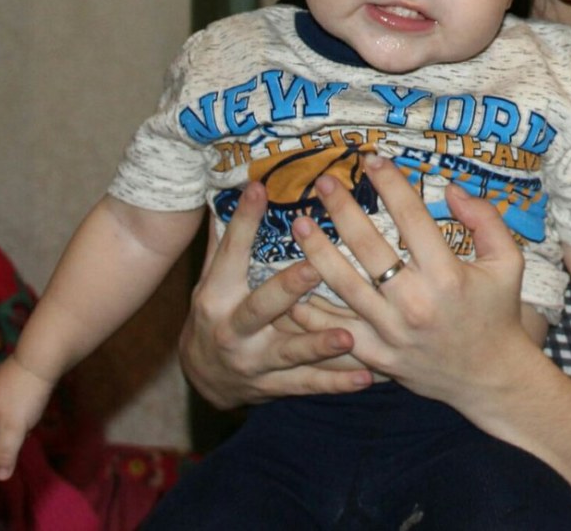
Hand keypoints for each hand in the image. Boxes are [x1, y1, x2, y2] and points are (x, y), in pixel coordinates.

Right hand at [0, 357, 53, 479]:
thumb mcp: (14, 428)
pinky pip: (4, 412)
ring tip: (27, 409)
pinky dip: (17, 412)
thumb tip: (1, 478)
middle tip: (24, 419)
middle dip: (10, 434)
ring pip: (0, 425)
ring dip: (16, 424)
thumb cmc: (24, 395)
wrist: (40, 360)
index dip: (5, 446)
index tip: (19, 431)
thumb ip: (5, 454)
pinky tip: (27, 402)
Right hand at [179, 181, 372, 408]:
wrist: (203, 379)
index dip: (243, 220)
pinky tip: (367, 376)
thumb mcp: (212, 274)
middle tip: (314, 269)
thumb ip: (227, 236)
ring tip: (349, 335)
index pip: (230, 251)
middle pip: (260, 307)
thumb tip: (237, 184)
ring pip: (289, 352)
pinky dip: (338, 382)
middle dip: (287, 289)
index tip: (260, 189)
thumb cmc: (217, 310)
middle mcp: (233, 329)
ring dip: (319, 345)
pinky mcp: (274, 386)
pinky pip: (309, 383)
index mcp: (216, 294)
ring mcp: (254, 362)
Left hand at [290, 154, 535, 408]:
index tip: (372, 160)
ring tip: (299, 224)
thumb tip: (452, 189)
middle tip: (323, 182)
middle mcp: (415, 302)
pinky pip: (337, 331)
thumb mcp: (508, 261)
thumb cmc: (498, 312)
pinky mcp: (378, 357)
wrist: (492, 378)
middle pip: (368, 246)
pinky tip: (293, 288)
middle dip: (343, 209)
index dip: (390, 183)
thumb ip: (485, 219)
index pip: (411, 217)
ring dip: (317, 252)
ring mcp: (392, 333)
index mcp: (447, 275)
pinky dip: (312, 312)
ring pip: (344, 285)